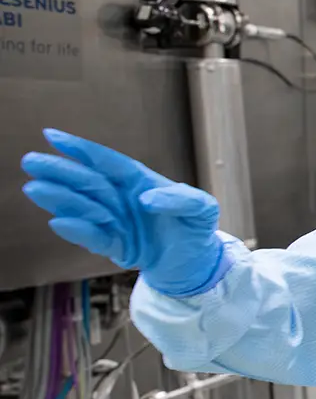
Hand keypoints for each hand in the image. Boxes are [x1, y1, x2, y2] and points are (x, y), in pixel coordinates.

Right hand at [19, 129, 226, 295]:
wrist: (196, 262)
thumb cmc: (195, 227)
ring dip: (60, 199)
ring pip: (83, 208)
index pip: (106, 161)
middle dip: (60, 171)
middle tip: (30, 161)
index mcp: (139, 182)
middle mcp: (122, 199)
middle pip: (87, 182)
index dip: (81, 149)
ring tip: (35, 189)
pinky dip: (79, 230)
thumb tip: (148, 199)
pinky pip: (95, 237)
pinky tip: (59, 221)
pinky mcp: (116, 246)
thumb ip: (182, 199)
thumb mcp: (202, 208)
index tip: (52, 136)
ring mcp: (116, 222)